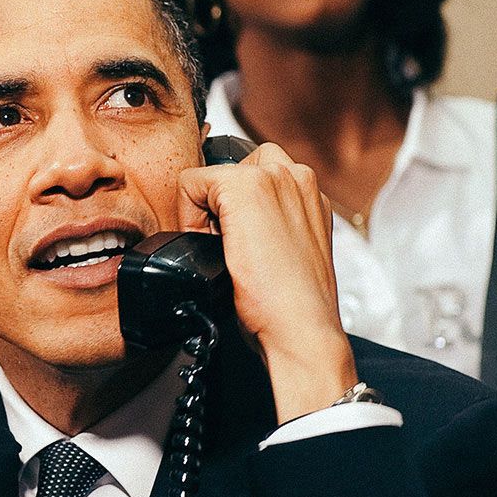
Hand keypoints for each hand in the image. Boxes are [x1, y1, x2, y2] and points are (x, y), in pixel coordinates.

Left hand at [176, 142, 356, 419]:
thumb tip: (233, 226)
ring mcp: (274, 177)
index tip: (235, 242)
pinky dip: (187, 213)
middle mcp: (297, 177)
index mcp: (309, 194)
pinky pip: (191, 181)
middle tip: (222, 243)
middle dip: (219, 201)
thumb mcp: (286, 251)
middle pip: (233, 169)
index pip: (255, 176)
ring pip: (212, 174)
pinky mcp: (246, 187)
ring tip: (217, 247)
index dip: (233, 209)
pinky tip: (209, 245)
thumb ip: (269, 227)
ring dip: (204, 207)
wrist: (301, 327)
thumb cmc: (292, 304)